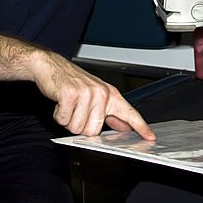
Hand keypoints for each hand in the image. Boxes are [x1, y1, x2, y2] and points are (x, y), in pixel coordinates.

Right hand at [32, 51, 155, 139]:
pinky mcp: (70, 95)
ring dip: (68, 121)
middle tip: (76, 111)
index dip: (141, 126)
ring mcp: (86, 94)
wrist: (51, 65)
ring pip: (77, 128)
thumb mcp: (96, 95)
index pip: (129, 113)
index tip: (150, 137)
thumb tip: (123, 125)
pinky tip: (60, 103)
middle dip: (80, 126)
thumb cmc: (73, 81)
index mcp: (110, 95)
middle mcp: (101, 94)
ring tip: (69, 106)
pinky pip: (63, 120)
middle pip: (93, 131)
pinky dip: (58, 115)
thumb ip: (110, 112)